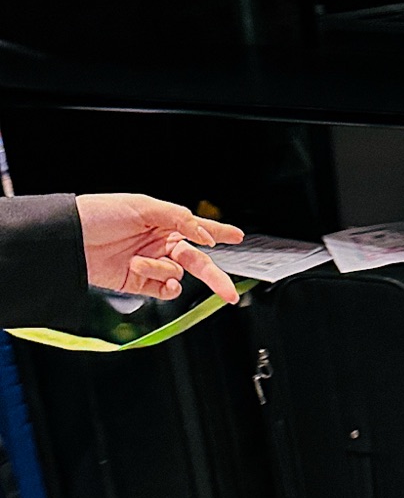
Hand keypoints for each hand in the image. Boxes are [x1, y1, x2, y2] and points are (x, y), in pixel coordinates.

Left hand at [75, 195, 243, 305]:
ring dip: (162, 271)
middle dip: (214, 277)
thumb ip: (179, 219)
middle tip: (228, 291)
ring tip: (140, 263)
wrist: (71, 238)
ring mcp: (151, 264)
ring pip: (176, 275)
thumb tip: (205, 236)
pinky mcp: (139, 282)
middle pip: (197, 261)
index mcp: (164, 223)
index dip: (219, 232)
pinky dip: (163, 286)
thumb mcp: (143, 206)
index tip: (238, 237)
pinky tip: (154, 278)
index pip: (198, 228)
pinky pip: (163, 290)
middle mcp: (160, 244)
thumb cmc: (100, 214)